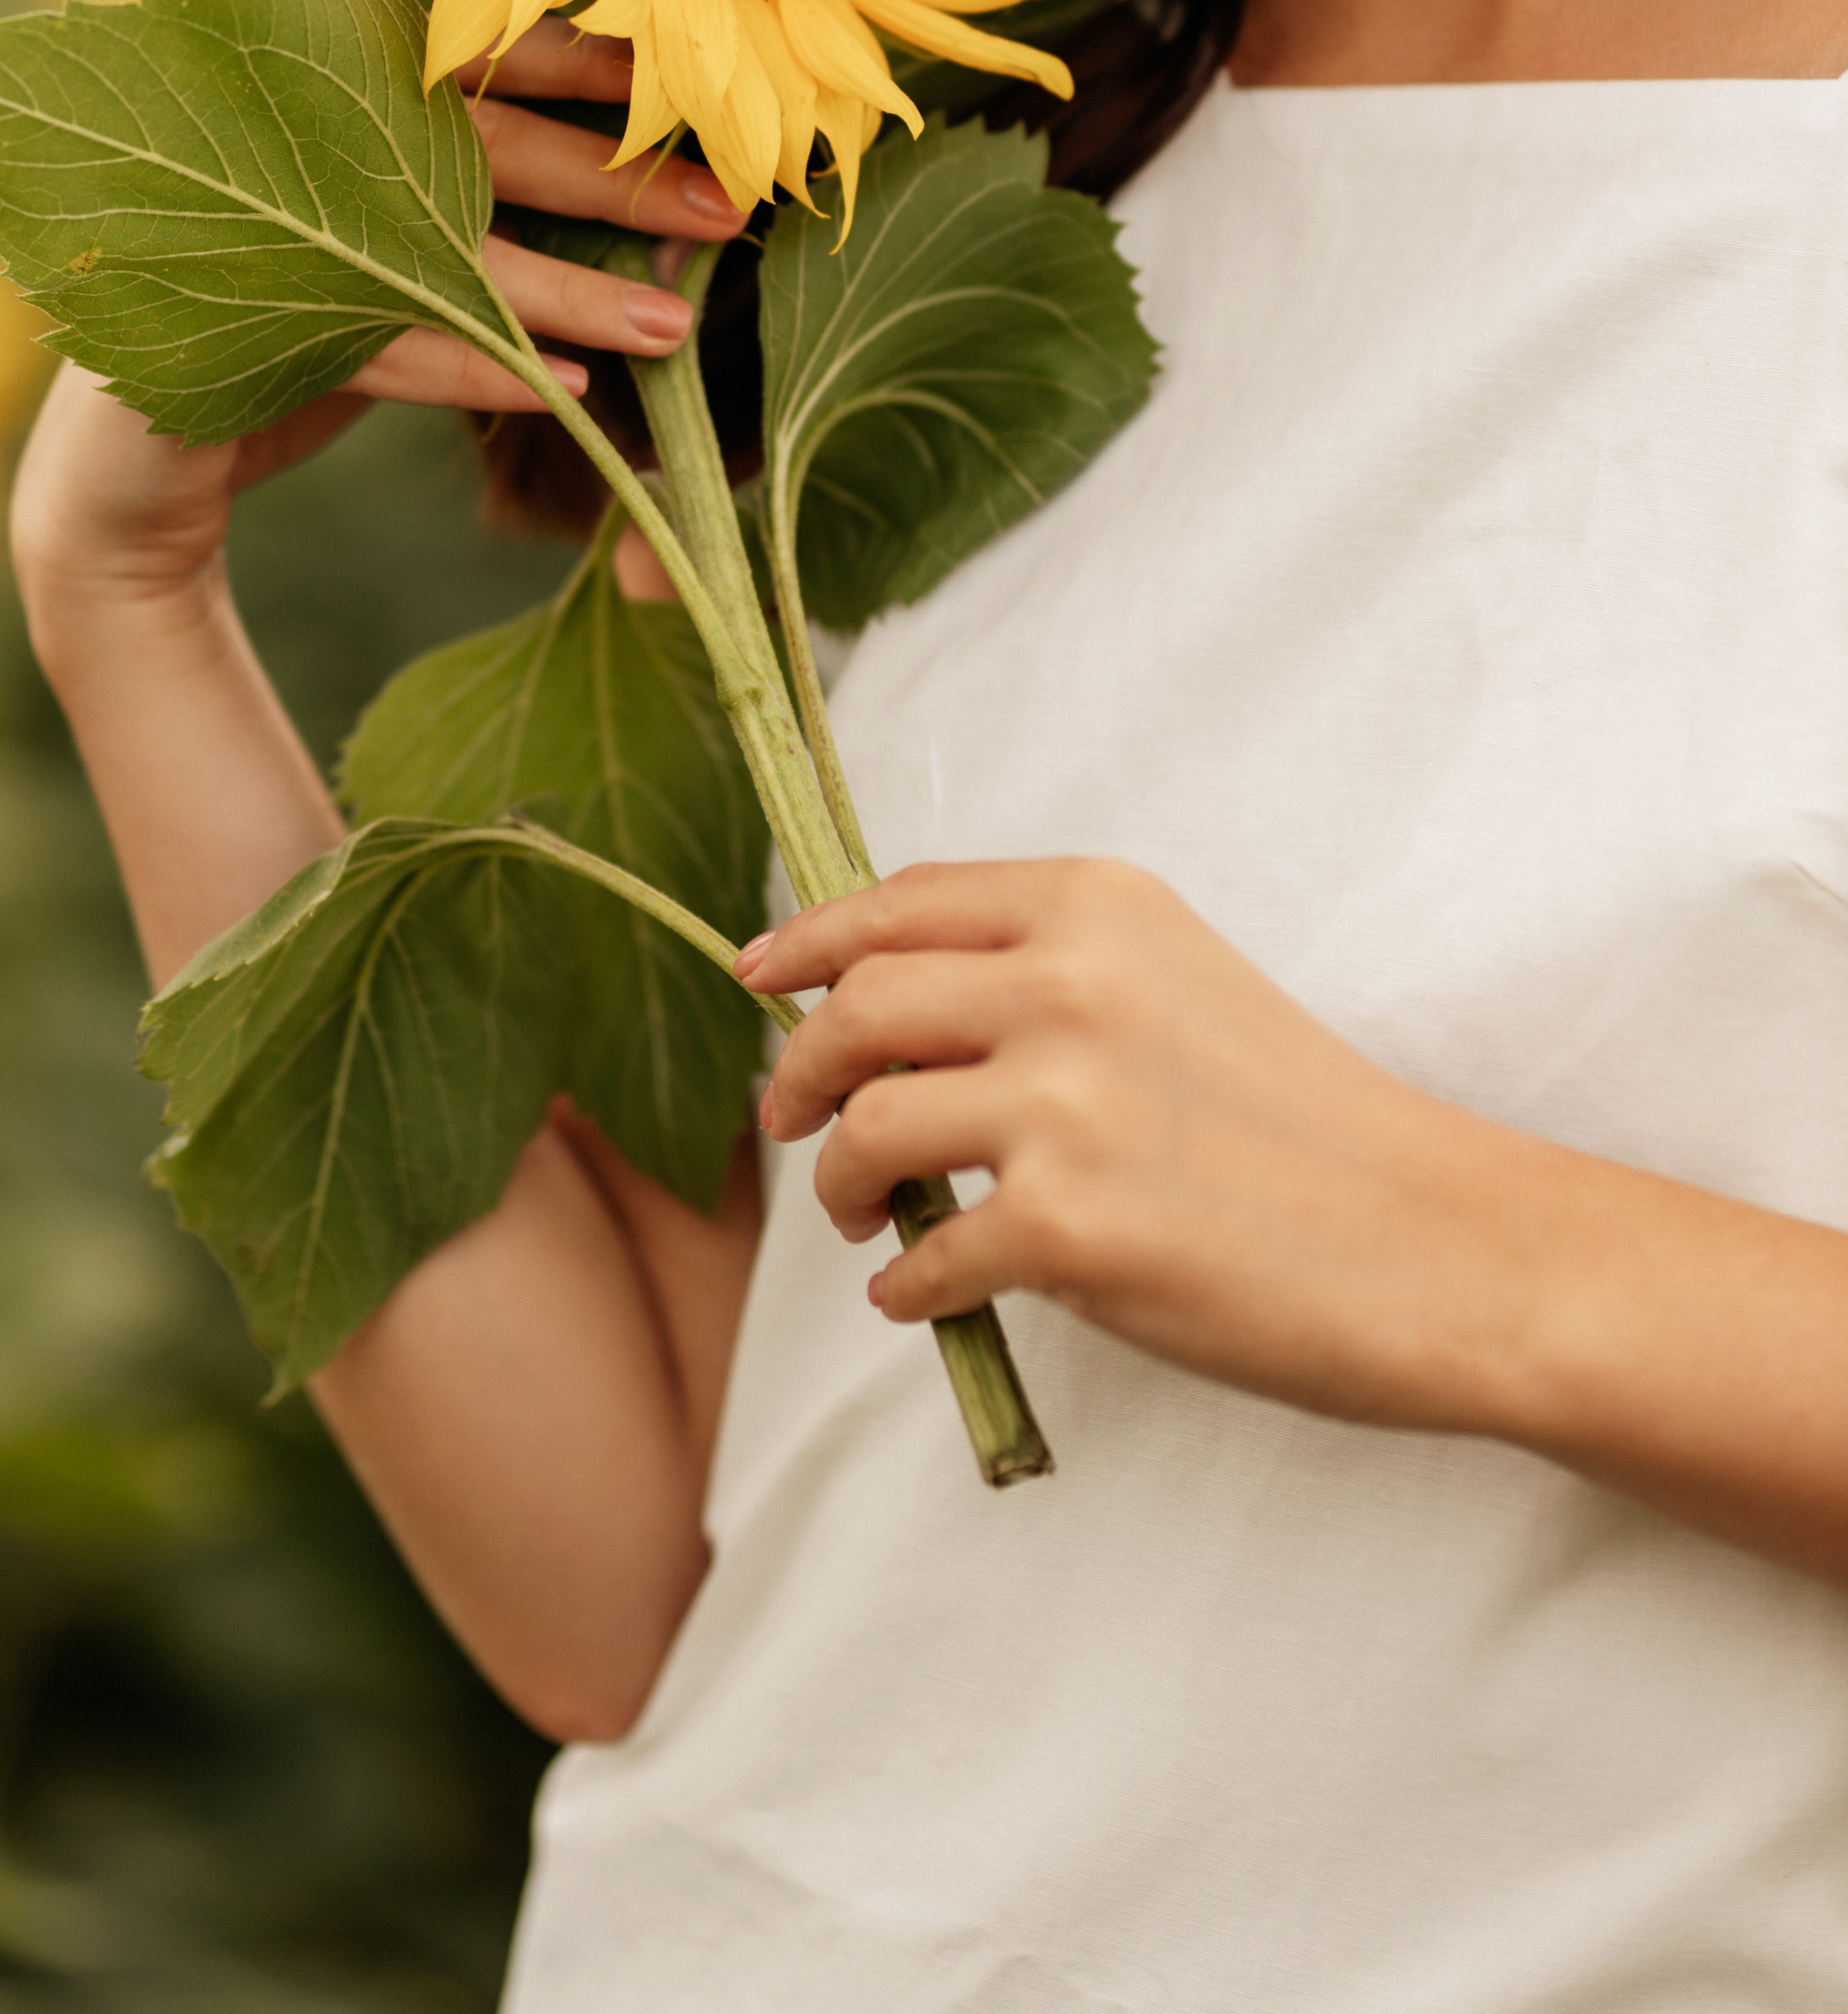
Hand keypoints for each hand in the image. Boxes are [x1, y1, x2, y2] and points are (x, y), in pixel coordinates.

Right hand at [10, 17, 740, 615]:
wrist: (128, 475)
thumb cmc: (287, 336)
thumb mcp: (391, 255)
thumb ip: (488, 210)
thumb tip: (665, 210)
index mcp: (328, 82)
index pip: (475, 41)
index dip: (590, 59)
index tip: (704, 84)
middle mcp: (282, 131)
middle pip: (473, 135)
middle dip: (609, 176)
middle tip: (725, 208)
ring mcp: (243, 222)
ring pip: (435, 243)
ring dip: (562, 291)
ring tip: (668, 328)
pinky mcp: (226, 324)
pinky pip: (375, 341)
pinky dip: (474, 366)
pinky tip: (565, 391)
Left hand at [742, 860, 1539, 1436]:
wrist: (1437, 1242)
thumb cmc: (1309, 1122)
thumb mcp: (1177, 982)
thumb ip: (1046, 969)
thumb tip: (884, 1006)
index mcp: (1097, 906)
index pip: (900, 900)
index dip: (808, 939)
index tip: (757, 976)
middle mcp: (1068, 983)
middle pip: (854, 1006)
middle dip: (797, 1068)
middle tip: (789, 1118)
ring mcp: (1064, 1104)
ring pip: (866, 1129)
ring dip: (836, 1181)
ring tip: (862, 1215)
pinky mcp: (1069, 1228)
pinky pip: (925, 1258)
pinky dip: (904, 1284)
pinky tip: (921, 1294)